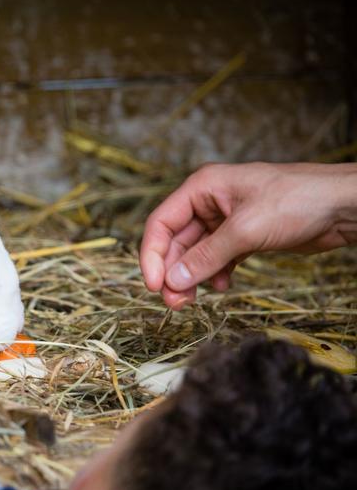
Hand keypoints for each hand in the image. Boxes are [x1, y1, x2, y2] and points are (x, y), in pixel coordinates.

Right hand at [140, 162, 356, 308]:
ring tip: (193, 300)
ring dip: (191, 276)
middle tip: (175, 302)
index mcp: (202, 187)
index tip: (154, 285)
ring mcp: (225, 219)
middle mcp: (208, 201)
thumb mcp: (246, 230)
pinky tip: (222, 285)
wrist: (344, 206)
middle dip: (173, 271)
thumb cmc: (299, 201)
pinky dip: (214, 273)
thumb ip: (207, 256)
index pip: (162, 223)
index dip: (153, 255)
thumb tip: (174, 280)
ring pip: (195, 253)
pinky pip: (216, 258)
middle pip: (175, 241)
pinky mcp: (243, 235)